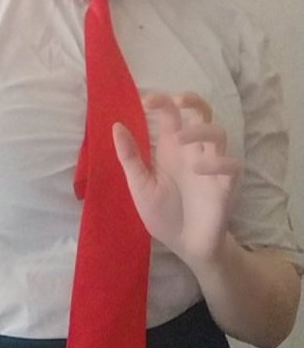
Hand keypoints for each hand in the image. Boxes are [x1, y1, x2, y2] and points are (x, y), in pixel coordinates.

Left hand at [113, 93, 241, 267]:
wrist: (185, 247)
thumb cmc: (162, 214)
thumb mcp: (140, 186)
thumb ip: (130, 157)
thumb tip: (116, 125)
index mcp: (170, 147)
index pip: (171, 113)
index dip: (161, 101)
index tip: (145, 101)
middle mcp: (193, 151)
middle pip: (202, 113)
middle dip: (193, 100)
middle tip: (178, 101)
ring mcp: (211, 165)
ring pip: (219, 133)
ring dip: (201, 130)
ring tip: (181, 139)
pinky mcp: (225, 185)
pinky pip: (232, 165)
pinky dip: (218, 162)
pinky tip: (201, 170)